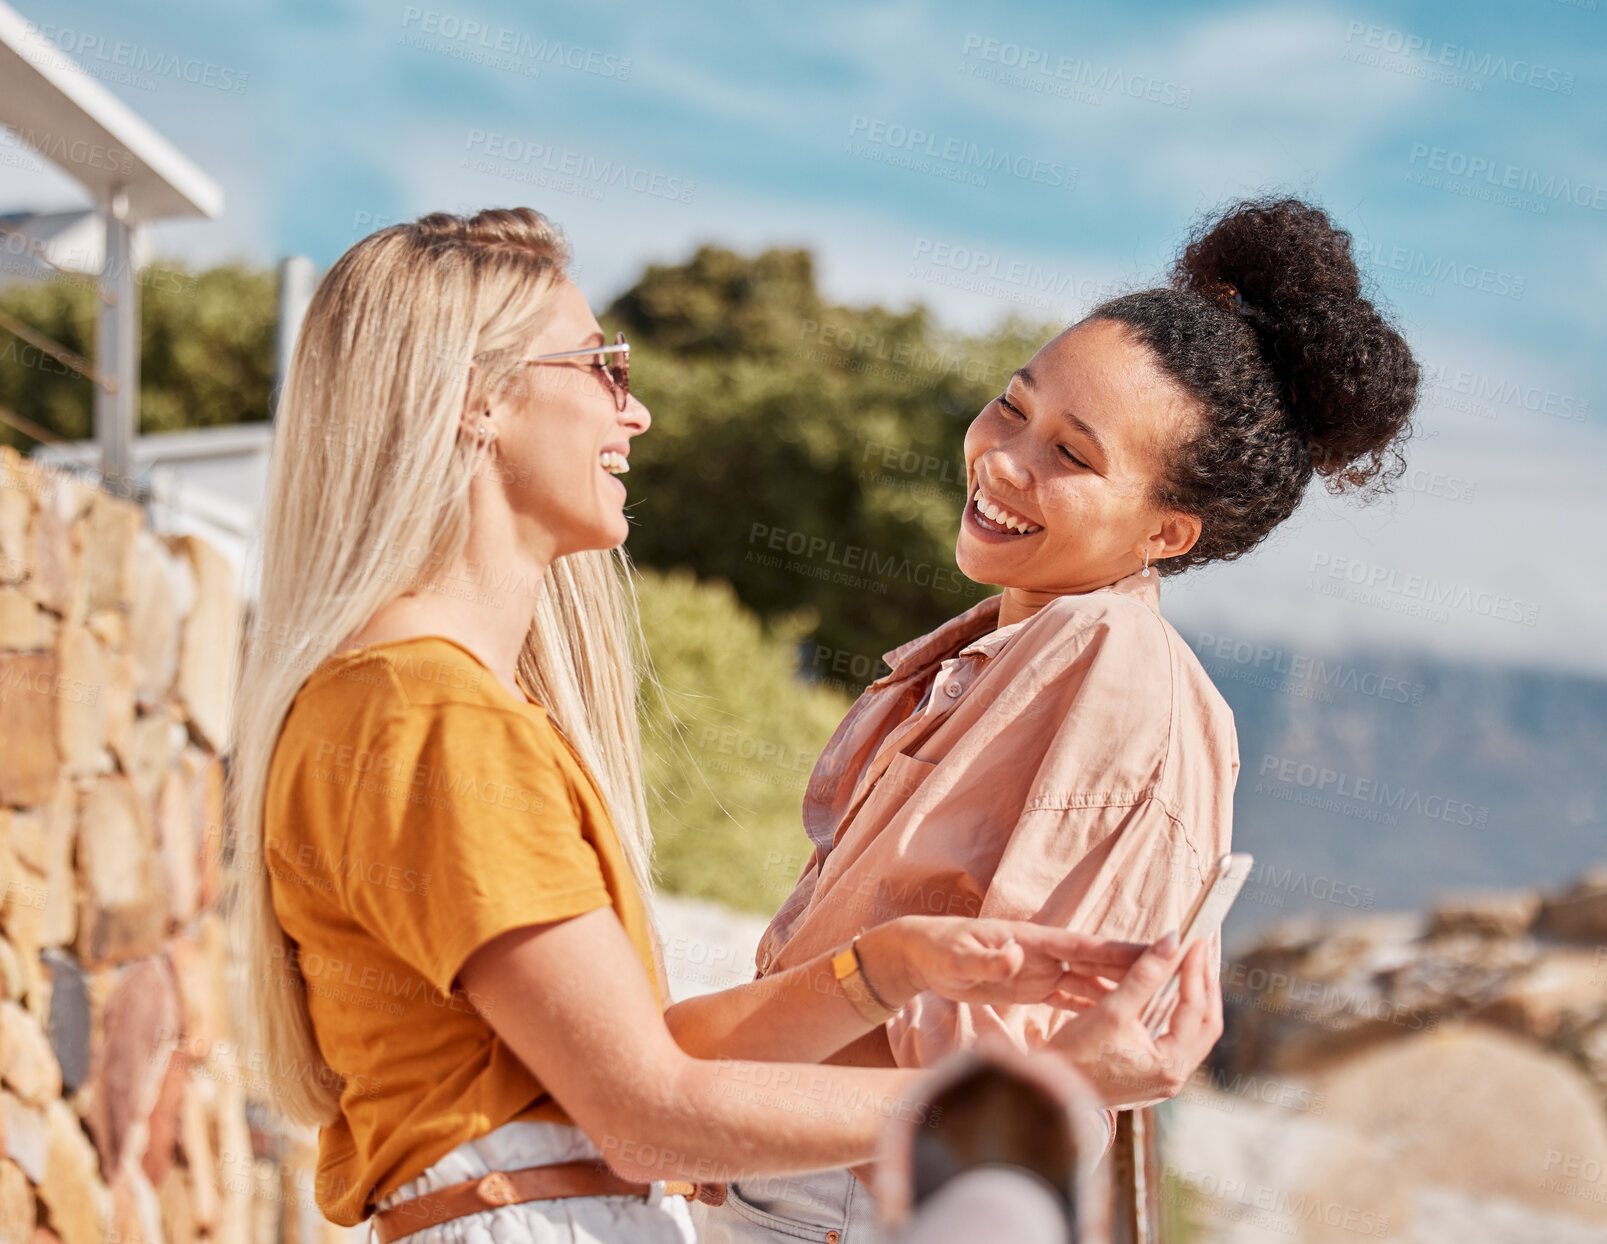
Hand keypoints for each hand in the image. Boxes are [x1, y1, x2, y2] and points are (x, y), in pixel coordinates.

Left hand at [858, 916, 1144, 1011]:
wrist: (921, 953)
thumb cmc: (938, 950)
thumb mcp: (958, 957)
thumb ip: (987, 960)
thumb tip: (1012, 955)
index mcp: (1034, 942)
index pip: (1087, 948)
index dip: (1122, 951)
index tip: (1158, 950)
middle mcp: (1044, 954)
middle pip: (1100, 963)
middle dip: (1138, 968)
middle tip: (1179, 974)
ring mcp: (1040, 970)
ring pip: (1092, 981)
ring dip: (1123, 989)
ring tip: (1162, 1001)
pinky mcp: (1031, 986)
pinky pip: (1073, 996)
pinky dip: (1097, 1003)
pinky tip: (1120, 1014)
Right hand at [1045, 932, 1222, 1107]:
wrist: (1052, 1089)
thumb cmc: (1076, 1053)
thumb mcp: (1111, 1009)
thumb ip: (1145, 975)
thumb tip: (1172, 941)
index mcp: (1170, 1064)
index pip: (1196, 1009)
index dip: (1196, 971)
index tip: (1195, 942)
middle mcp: (1174, 1077)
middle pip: (1207, 1025)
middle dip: (1205, 986)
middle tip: (1201, 953)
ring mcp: (1164, 1080)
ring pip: (1195, 1034)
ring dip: (1196, 1001)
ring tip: (1191, 969)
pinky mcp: (1152, 1077)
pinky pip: (1179, 1042)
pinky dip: (1180, 1015)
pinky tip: (1172, 996)